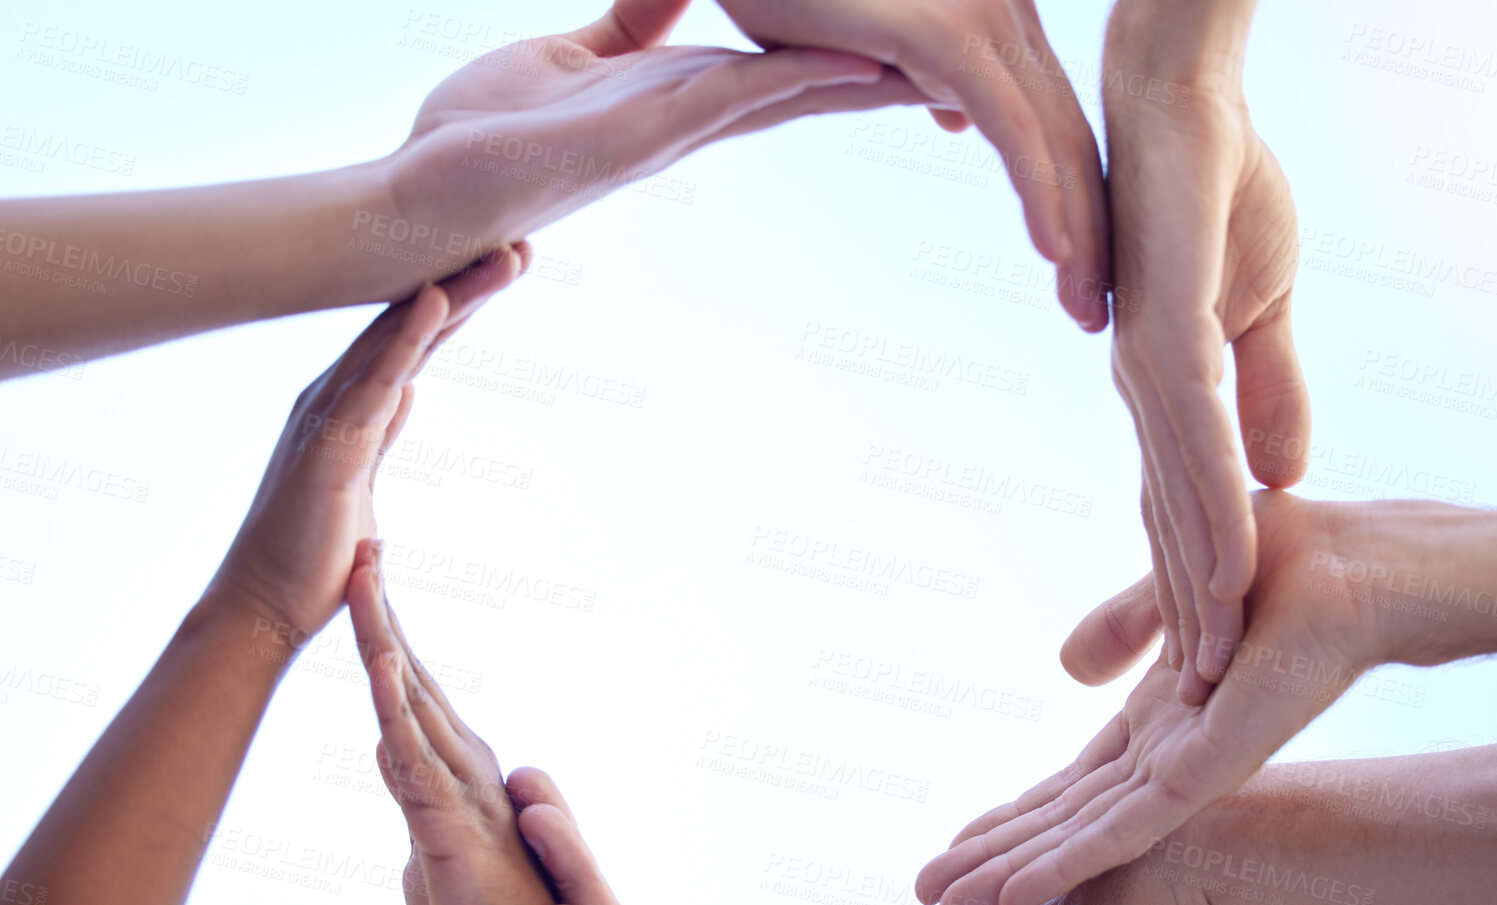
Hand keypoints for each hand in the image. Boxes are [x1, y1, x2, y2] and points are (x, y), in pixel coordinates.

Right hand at [205, 244, 527, 638]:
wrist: (265, 608)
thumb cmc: (312, 553)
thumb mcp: (360, 477)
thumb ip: (377, 431)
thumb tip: (403, 393)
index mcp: (348, 406)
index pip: (412, 342)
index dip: (456, 303)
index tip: (502, 270)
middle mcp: (334, 398)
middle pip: (409, 326)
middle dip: (464, 283)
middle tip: (519, 245)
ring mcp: (328, 417)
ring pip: (399, 339)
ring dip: (452, 295)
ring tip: (501, 258)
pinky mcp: (331, 447)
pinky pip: (377, 379)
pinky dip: (408, 336)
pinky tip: (436, 299)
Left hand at [346, 541, 570, 904]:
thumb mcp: (432, 856)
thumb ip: (418, 812)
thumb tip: (403, 781)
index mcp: (452, 769)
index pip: (411, 687)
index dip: (386, 631)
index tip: (365, 577)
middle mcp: (459, 763)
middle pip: (409, 672)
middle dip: (381, 607)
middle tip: (363, 543)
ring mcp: (455, 787)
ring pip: (411, 697)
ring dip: (383, 636)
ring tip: (363, 576)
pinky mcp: (445, 822)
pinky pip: (414, 755)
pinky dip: (394, 706)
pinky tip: (378, 664)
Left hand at [387, 0, 926, 258]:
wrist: (417, 194)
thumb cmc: (485, 137)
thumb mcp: (572, 63)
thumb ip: (626, 39)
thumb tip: (654, 15)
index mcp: (679, 98)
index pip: (792, 65)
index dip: (862, 46)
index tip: (926, 33)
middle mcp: (689, 122)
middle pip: (815, 84)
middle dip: (894, 70)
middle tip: (979, 64)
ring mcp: (670, 133)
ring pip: (792, 92)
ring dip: (870, 75)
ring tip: (946, 63)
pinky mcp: (633, 136)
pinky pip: (727, 97)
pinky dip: (789, 75)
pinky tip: (846, 61)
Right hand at [713, 0, 1110, 328]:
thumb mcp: (869, 51)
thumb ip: (922, 86)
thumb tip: (954, 121)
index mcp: (994, 25)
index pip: (1052, 130)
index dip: (1075, 206)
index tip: (1082, 279)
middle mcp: (1005, 17)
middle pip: (1068, 143)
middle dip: (1093, 237)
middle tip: (1096, 317)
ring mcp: (985, 20)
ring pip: (1054, 145)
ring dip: (1080, 237)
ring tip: (1087, 312)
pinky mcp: (949, 35)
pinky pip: (1014, 130)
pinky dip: (1041, 195)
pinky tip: (1057, 256)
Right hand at [924, 491, 1407, 904]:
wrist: (1365, 572)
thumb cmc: (1290, 567)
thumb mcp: (1170, 599)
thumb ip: (1120, 632)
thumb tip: (1070, 667)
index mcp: (1161, 728)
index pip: (1071, 787)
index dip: (1012, 817)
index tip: (953, 845)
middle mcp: (1168, 762)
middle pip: (1064, 826)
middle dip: (992, 862)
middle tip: (926, 900)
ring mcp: (1186, 777)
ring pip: (1081, 844)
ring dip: (1011, 877)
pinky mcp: (1202, 779)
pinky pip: (1120, 834)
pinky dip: (1062, 867)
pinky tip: (1013, 898)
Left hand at [1085, 0, 1308, 704]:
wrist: (1179, 102)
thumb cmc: (1215, 195)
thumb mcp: (1255, 315)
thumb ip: (1266, 395)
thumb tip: (1283, 474)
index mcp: (1166, 397)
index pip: (1184, 512)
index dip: (1198, 592)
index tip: (1212, 675)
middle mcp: (1145, 396)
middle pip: (1165, 527)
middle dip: (1179, 621)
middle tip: (1184, 716)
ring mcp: (1145, 364)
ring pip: (1175, 498)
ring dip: (1197, 587)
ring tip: (1212, 673)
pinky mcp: (1159, 326)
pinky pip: (1191, 432)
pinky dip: (1211, 502)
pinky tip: (1231, 563)